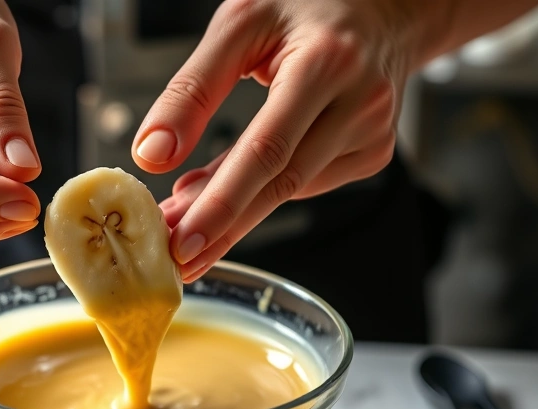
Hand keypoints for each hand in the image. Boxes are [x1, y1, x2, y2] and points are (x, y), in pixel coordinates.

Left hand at [133, 0, 425, 281]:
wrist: (383, 6)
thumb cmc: (305, 6)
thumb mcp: (240, 24)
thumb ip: (193, 88)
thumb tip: (154, 154)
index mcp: (326, 62)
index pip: (267, 149)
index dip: (223, 202)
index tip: (182, 238)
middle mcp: (360, 102)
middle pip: (282, 183)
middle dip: (222, 225)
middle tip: (174, 255)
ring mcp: (373, 133)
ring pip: (292, 188)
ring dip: (235, 212)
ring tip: (184, 220)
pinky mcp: (373, 152)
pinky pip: (307, 182)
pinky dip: (264, 191)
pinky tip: (230, 193)